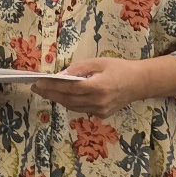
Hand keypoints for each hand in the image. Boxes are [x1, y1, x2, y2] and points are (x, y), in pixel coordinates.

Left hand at [32, 57, 146, 118]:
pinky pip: (81, 109)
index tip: (39, 82)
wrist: (139, 83)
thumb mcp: (100, 62)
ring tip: (46, 91)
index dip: (52, 86)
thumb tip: (61, 74)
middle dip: (50, 93)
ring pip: (72, 107)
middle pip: (68, 100)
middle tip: (36, 87)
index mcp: (99, 86)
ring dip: (58, 99)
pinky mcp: (101, 115)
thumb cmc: (120, 68)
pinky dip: (70, 102)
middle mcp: (98, 102)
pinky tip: (62, 96)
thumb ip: (80, 68)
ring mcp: (100, 111)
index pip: (70, 88)